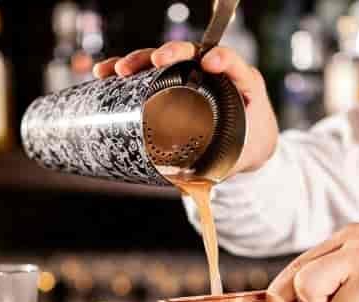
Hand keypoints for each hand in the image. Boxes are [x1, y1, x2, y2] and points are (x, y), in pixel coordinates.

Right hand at [93, 41, 278, 174]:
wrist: (252, 142)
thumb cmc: (250, 146)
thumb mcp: (240, 158)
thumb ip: (219, 171)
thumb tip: (189, 192)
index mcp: (242, 83)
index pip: (233, 62)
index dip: (222, 58)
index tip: (208, 63)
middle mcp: (216, 73)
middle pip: (193, 52)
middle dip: (173, 52)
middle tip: (157, 60)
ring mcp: (192, 74)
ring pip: (165, 59)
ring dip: (140, 60)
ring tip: (118, 69)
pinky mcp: (174, 81)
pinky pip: (150, 71)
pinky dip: (128, 71)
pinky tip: (105, 73)